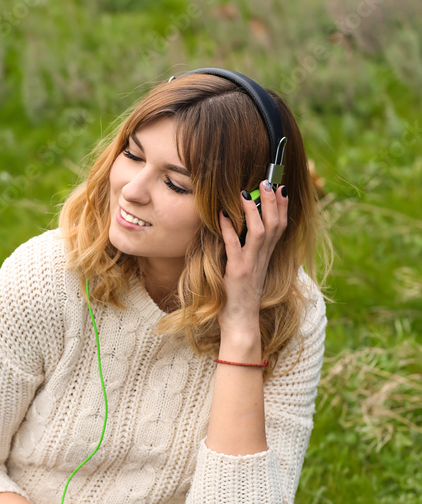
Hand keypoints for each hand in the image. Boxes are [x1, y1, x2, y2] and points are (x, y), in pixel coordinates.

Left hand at [218, 181, 287, 333]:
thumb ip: (253, 252)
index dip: (283, 206)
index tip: (282, 188)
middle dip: (272, 201)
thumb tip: (245, 232)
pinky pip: (234, 246)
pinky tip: (221, 215)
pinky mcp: (237, 271)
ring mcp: (251, 264)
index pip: (281, 226)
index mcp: (267, 256)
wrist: (241, 322)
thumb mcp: (252, 270)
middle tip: (268, 181)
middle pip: (275, 224)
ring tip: (247, 192)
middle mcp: (263, 258)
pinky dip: (228, 229)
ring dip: (254, 210)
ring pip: (260, 232)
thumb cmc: (242, 297)